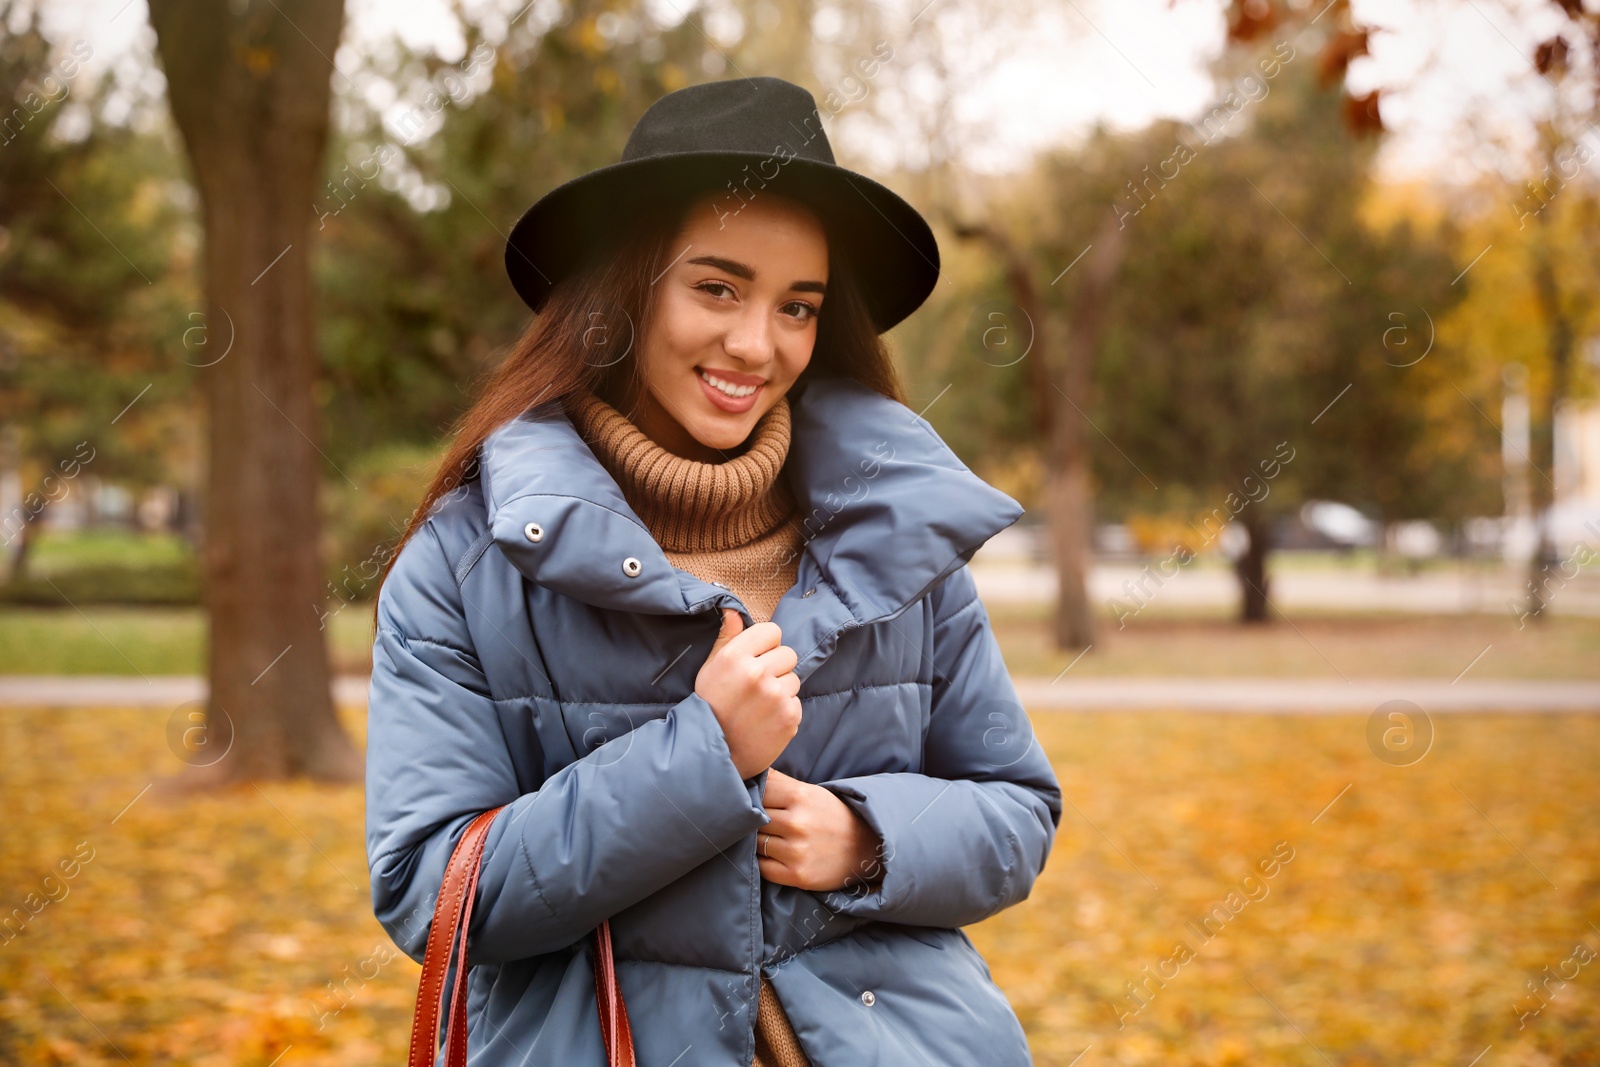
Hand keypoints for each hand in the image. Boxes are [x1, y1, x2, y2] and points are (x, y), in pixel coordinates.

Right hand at [695, 608, 801, 779]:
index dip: (766, 646)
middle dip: (776, 668)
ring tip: (760, 706)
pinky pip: (796, 701)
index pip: (772, 631)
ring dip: (782, 690)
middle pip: (788, 654)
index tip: (756, 661)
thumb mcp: (710, 670)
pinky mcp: (789, 716)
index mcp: (735, 656)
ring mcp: (775, 695)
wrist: (714, 755)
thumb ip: (726, 639)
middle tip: (757, 688)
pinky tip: (766, 721)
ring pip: (794, 678)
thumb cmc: (710, 708)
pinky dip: (785, 711)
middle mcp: (757, 672)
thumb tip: (733, 612)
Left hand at [757, 767, 885, 893]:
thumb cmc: (832, 816)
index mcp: (800, 796)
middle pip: (753, 818)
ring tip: (768, 838)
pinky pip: (762, 867)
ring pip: (755, 842)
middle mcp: (797, 824)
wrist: (865, 848)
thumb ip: (778, 782)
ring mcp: (796, 851)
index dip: (753, 796)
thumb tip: (747, 772)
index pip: (757, 792)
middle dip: (753, 819)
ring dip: (757, 840)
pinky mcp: (797, 875)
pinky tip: (773, 855)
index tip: (754, 800)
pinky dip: (763, 861)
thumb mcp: (810, 792)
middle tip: (757, 821)